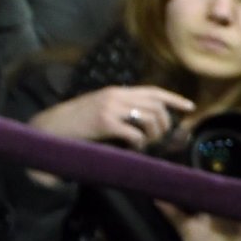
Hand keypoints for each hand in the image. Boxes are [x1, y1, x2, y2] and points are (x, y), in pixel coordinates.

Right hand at [29, 82, 197, 149]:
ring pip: (150, 119)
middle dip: (164, 125)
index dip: (174, 98)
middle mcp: (116, 95)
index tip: (190, 107)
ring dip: (153, 136)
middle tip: (157, 139)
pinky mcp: (104, 122)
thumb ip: (122, 110)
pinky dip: (139, 144)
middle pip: (156, 106)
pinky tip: (132, 149)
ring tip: (144, 145)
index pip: (153, 90)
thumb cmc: (77, 122)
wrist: (51, 126)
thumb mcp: (101, 109)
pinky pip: (134, 134)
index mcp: (117, 91)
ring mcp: (110, 108)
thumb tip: (146, 120)